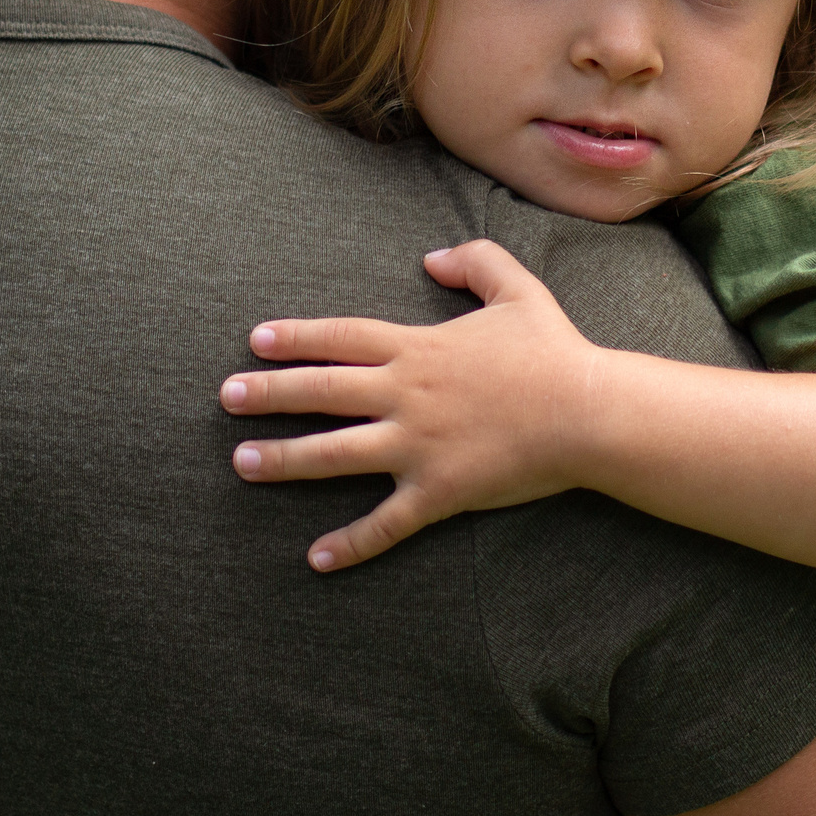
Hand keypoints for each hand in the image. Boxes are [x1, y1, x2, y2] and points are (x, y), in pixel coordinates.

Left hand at [223, 240, 604, 571]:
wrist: (588, 412)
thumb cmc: (555, 351)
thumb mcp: (517, 289)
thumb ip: (474, 261)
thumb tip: (431, 257)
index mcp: (418, 348)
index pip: (341, 338)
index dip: (296, 338)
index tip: (256, 340)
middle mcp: (406, 395)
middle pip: (322, 392)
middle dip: (269, 394)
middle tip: (227, 397)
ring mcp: (418, 446)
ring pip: (335, 455)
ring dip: (284, 460)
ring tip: (242, 463)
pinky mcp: (438, 492)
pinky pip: (385, 523)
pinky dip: (350, 543)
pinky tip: (315, 558)